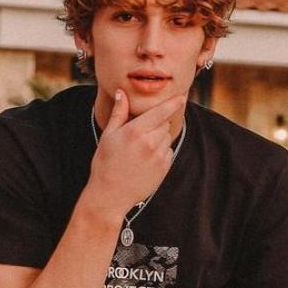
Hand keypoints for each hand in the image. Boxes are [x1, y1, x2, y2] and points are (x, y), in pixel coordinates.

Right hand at [88, 90, 185, 211]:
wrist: (110, 195)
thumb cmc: (105, 163)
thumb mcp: (109, 135)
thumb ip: (119, 112)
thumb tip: (122, 93)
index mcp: (136, 131)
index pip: (161, 111)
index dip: (173, 102)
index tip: (182, 96)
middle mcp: (150, 142)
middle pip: (164, 123)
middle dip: (156, 123)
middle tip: (139, 133)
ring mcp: (159, 156)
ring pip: (167, 137)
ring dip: (158, 137)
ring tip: (140, 148)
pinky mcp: (164, 168)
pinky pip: (167, 151)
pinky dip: (160, 151)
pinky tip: (144, 159)